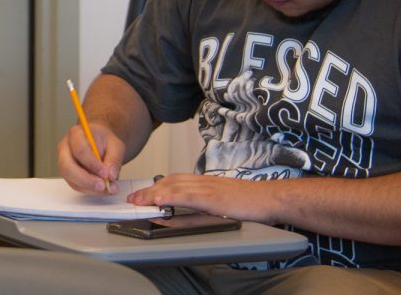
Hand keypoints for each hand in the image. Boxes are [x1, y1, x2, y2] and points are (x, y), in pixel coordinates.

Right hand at [57, 123, 122, 194]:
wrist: (100, 143)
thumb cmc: (105, 141)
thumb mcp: (115, 145)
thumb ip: (114, 159)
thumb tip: (110, 175)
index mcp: (75, 134)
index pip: (79, 150)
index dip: (92, 164)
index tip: (106, 173)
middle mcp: (65, 148)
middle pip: (68, 167)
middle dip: (86, 180)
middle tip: (103, 186)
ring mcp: (64, 162)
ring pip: (71, 179)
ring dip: (89, 187)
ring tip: (107, 189)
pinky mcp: (68, 174)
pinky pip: (76, 185)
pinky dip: (89, 190)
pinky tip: (102, 189)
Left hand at [125, 173, 275, 223]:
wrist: (268, 199)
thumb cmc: (247, 204)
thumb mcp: (215, 209)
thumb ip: (192, 214)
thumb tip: (168, 218)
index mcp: (202, 183)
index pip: (172, 182)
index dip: (154, 187)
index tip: (140, 194)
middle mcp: (202, 182)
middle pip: (169, 182)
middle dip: (148, 190)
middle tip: (132, 199)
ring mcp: (207, 187)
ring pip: (175, 187)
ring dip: (154, 193)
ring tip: (139, 200)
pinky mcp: (213, 195)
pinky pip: (188, 195)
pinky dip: (171, 196)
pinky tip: (160, 200)